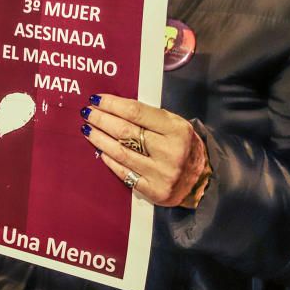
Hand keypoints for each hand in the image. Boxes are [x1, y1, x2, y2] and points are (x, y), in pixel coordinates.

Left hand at [81, 94, 209, 207]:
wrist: (202, 180)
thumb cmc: (183, 146)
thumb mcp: (174, 125)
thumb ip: (149, 117)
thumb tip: (113, 106)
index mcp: (177, 130)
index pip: (136, 112)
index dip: (112, 104)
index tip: (96, 99)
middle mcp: (170, 152)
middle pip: (125, 131)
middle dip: (101, 119)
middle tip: (87, 112)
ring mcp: (161, 174)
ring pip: (120, 152)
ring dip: (99, 138)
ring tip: (87, 128)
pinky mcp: (153, 191)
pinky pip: (123, 172)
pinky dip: (108, 159)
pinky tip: (99, 149)